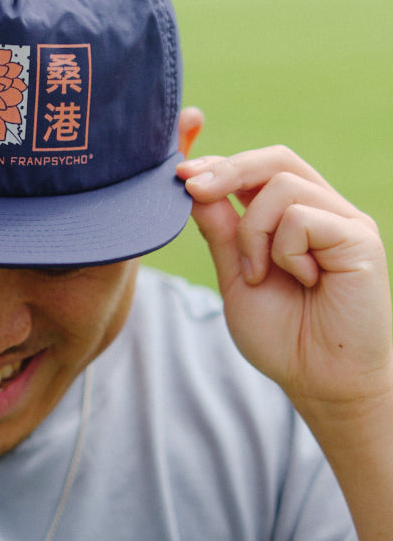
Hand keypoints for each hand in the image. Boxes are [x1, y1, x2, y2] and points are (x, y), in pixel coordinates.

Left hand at [177, 147, 392, 419]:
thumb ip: (220, 231)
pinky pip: (303, 217)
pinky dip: (285, 250)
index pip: (257, 168)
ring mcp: (344, 220)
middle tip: (193, 189)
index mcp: (292, 216)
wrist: (321, 382)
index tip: (180, 176)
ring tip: (259, 275)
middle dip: (227, 169)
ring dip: (253, 231)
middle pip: (275, 158)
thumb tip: (194, 184)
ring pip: (282, 185)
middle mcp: (322, 210)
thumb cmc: (283, 336)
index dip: (218, 163)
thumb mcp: (236, 276)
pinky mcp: (360, 237)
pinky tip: (302, 281)